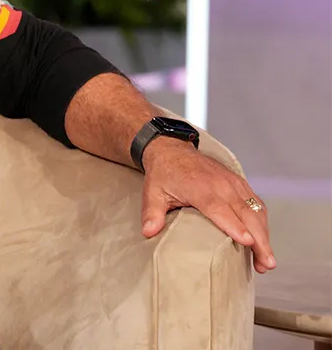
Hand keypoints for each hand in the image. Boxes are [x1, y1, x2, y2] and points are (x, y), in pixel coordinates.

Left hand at [140, 137, 275, 272]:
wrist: (173, 150)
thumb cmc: (164, 174)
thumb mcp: (152, 193)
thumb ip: (152, 213)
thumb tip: (148, 232)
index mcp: (201, 188)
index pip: (220, 209)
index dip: (234, 226)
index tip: (247, 243)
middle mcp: (222, 185)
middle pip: (246, 214)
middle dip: (259, 240)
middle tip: (266, 264)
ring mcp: (234, 183)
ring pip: (256, 212)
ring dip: (264, 236)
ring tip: (266, 261)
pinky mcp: (240, 184)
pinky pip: (257, 205)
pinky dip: (263, 224)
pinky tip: (263, 242)